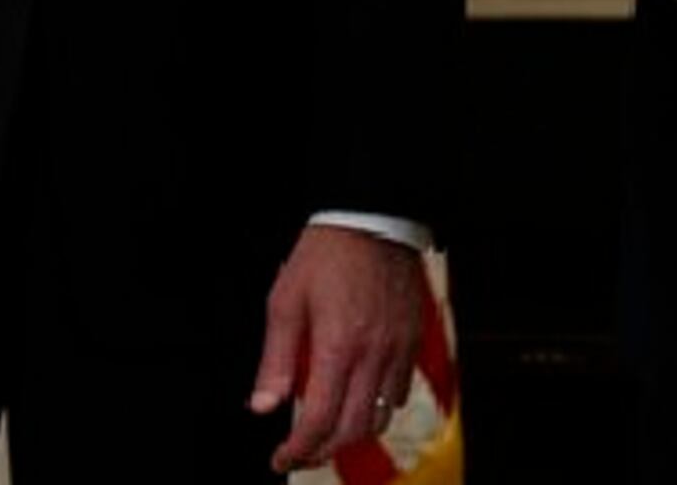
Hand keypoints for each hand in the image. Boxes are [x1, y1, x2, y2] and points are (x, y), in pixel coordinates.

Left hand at [250, 225, 433, 473]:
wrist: (373, 218)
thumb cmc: (326, 255)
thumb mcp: (285, 302)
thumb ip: (275, 360)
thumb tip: (263, 406)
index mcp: (336, 346)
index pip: (319, 420)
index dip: (298, 449)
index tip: (282, 458)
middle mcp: (373, 354)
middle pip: (353, 429)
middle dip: (324, 451)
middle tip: (303, 453)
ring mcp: (398, 349)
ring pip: (382, 416)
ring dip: (354, 433)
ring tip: (331, 432)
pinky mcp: (414, 340)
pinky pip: (402, 390)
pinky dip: (381, 407)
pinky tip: (361, 399)